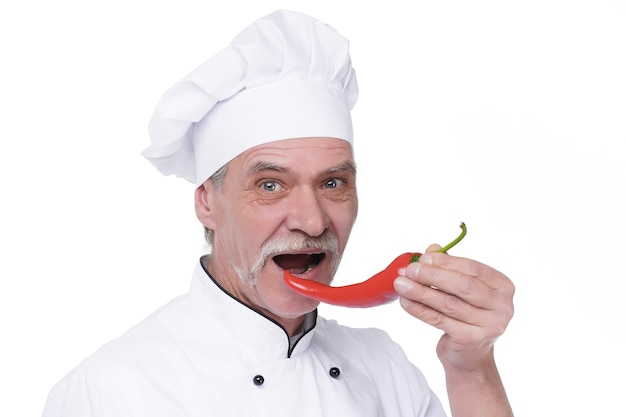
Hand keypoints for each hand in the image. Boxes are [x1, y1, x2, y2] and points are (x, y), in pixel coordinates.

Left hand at [394, 245, 514, 371]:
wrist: (470, 356)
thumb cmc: (466, 316)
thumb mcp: (460, 289)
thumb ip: (450, 268)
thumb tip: (431, 249)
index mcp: (503, 286)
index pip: (472, 268)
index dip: (445, 262)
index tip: (422, 258)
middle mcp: (502, 306)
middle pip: (462, 285)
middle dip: (432, 275)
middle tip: (409, 270)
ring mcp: (490, 325)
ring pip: (448, 303)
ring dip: (420, 291)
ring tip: (401, 284)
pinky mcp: (471, 340)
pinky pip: (439, 320)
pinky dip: (419, 309)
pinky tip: (405, 301)